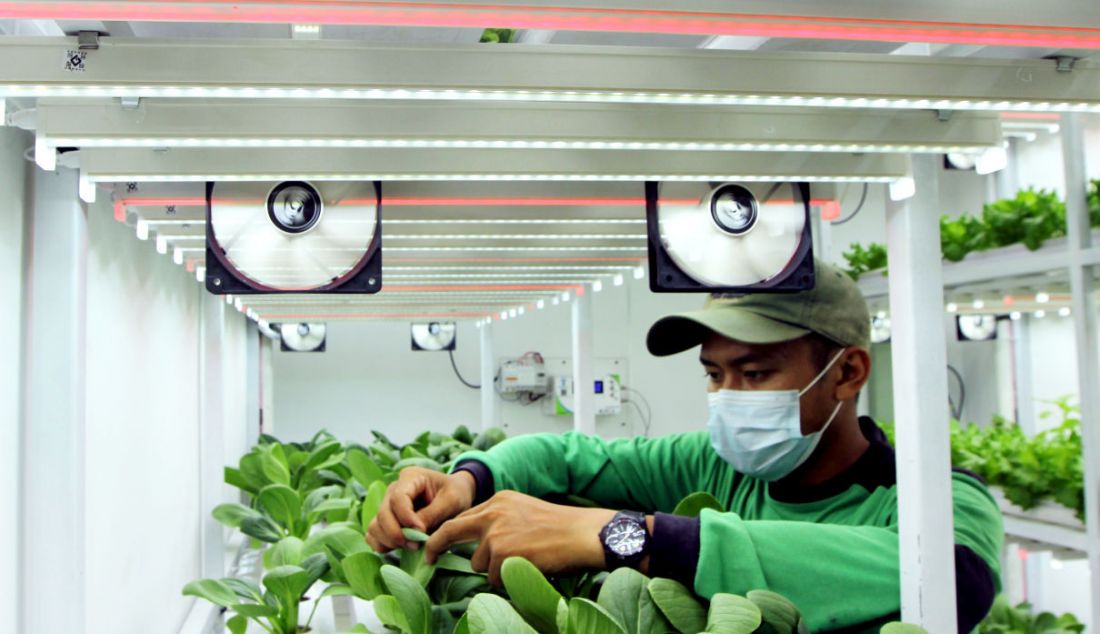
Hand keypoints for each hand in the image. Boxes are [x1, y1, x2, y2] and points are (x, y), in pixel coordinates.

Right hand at [366, 467, 475, 551]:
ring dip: (389, 541)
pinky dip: (382, 544)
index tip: (421, 531)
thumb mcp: (452, 500)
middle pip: (383, 513)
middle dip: (397, 533)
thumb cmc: (456, 493)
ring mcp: (387, 504)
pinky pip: (373, 534)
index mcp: (410, 477)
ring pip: (375, 525)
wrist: (456, 495)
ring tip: (411, 546)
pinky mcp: (386, 520)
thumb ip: (433, 514)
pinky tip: (400, 547)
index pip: (398, 498)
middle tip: (416, 545)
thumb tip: (415, 532)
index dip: (406, 518)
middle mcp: (394, 489)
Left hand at [424, 490, 615, 585]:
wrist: (580, 534)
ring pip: (478, 563)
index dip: (449, 532)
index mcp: (499, 500)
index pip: (464, 516)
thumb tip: (480, 544)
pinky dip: (506, 578)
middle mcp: (492, 513)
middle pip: (452, 531)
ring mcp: (495, 533)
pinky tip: (525, 568)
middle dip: (436, 545)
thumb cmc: (560, 527)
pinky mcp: (501, 553)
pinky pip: (493, 577)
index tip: (436, 543)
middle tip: (429, 558)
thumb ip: (500, 521)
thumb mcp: (525, 511)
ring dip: (493, 569)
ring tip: (522, 562)